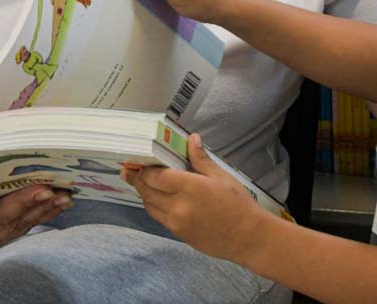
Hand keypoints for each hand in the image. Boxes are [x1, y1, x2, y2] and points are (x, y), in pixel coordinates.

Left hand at [122, 133, 263, 262]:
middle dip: (136, 180)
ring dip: (144, 194)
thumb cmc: (238, 204)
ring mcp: (177, 223)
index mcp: (189, 188)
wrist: (248, 238)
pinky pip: (160, 218)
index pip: (155, 176)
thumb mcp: (221, 177)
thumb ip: (200, 159)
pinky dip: (155, 207)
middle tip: (127, 171)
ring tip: (141, 183)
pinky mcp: (179, 235)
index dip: (144, 169)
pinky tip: (159, 199)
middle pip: (147, 192)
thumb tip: (191, 139)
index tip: (137, 161)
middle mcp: (178, 206)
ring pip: (150, 206)